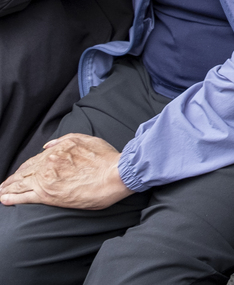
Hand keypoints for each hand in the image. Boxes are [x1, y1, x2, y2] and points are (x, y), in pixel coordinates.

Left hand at [0, 134, 132, 208]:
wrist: (116, 175)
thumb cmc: (106, 158)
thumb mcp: (87, 140)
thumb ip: (65, 140)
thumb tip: (48, 145)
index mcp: (56, 151)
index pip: (34, 160)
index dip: (24, 168)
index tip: (18, 174)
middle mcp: (48, 163)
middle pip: (24, 172)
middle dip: (12, 179)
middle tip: (4, 185)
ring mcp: (46, 180)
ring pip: (21, 184)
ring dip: (8, 188)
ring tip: (1, 192)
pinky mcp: (48, 195)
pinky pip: (24, 196)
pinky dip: (12, 198)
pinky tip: (4, 199)